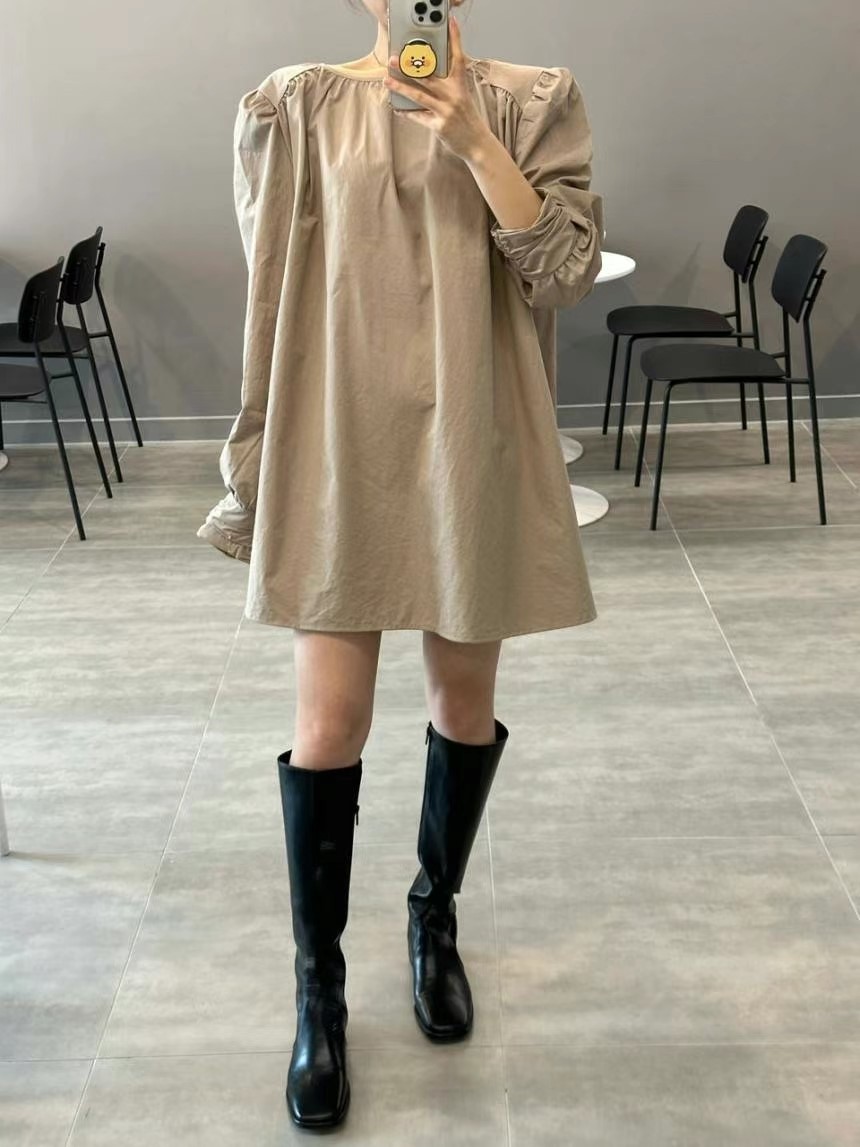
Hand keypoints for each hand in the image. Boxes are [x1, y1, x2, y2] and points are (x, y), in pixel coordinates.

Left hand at [383, 14, 490, 161]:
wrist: (477, 144)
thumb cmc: (467, 118)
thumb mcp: (462, 97)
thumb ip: (448, 85)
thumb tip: (427, 74)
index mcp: (460, 86)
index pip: (458, 58)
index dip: (455, 39)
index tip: (451, 23)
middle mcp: (454, 96)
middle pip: (429, 77)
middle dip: (409, 67)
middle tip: (394, 59)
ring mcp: (446, 111)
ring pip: (419, 96)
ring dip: (401, 88)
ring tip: (387, 81)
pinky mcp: (439, 126)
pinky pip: (419, 116)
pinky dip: (406, 112)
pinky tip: (396, 107)